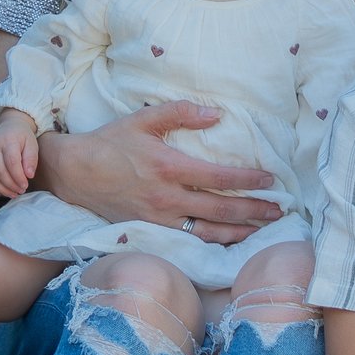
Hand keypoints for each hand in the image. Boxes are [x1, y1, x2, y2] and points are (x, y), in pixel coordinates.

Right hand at [0, 111, 40, 199]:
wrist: (9, 128)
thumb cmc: (22, 139)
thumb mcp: (32, 145)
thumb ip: (31, 159)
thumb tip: (29, 175)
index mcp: (7, 141)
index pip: (11, 163)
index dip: (18, 177)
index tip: (25, 185)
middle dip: (11, 185)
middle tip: (21, 191)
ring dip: (2, 189)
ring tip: (13, 193)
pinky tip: (0, 192)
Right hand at [34, 100, 280, 236]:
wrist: (75, 173)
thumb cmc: (110, 143)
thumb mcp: (143, 119)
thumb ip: (181, 112)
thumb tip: (216, 113)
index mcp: (170, 167)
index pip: (220, 176)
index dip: (249, 180)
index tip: (271, 180)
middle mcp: (168, 197)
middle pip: (221, 209)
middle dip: (254, 210)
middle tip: (279, 210)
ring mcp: (159, 218)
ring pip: (208, 231)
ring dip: (239, 231)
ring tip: (262, 229)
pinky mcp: (151, 230)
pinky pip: (189, 240)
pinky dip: (212, 242)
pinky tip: (228, 240)